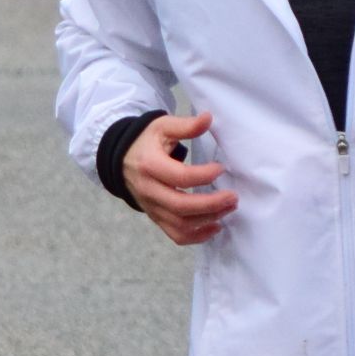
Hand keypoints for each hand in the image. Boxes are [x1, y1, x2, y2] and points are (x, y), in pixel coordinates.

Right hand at [123, 111, 235, 245]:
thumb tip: (208, 118)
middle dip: (211, 204)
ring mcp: (151, 207)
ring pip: (180, 224)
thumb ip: (186, 125)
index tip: (221, 168)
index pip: (179, 177)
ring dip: (208, 219)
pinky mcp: (156, 217)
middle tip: (233, 197)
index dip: (203, 175)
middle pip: (181, 206)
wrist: (121, 159)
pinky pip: (175, 235)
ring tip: (229, 208)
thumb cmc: (146, 141)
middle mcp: (148, 190)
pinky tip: (215, 227)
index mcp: (149, 165)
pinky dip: (197, 236)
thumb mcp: (163, 126)